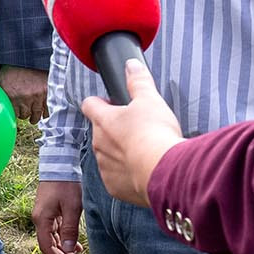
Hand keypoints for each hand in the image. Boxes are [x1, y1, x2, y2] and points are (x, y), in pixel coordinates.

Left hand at [0, 65, 48, 122]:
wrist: (27, 59)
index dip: (15, 113)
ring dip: (34, 116)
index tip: (17, 112)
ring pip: (36, 115)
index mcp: (11, 96)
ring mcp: (36, 96)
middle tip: (25, 112)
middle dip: (24, 113)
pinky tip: (43, 112)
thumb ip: (2, 95)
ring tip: (33, 117)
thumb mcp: (2, 81)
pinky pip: (47, 110)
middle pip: (24, 115)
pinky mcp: (47, 93)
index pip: (13, 114)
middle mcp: (23, 98)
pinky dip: (45, 112)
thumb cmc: (13, 70)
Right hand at [32, 180, 84, 253]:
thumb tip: (67, 250)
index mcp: (42, 220)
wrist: (60, 165)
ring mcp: (45, 216)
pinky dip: (64, 240)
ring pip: (53, 239)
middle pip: (50, 245)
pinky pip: (56, 231)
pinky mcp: (50, 212)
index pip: (47, 247)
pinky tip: (75, 246)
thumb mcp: (72, 208)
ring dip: (65, 250)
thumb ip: (70, 229)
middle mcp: (40, 219)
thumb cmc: (67, 184)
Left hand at [79, 60, 183, 208]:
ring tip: (144, 151)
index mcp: (103, 120)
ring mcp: (104, 167)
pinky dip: (127, 174)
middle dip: (114, 129)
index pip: (89, 104)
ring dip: (120, 153)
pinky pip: (117, 178)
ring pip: (107, 156)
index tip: (112, 103)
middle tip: (137, 129)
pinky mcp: (114, 187)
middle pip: (100, 132)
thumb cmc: (155, 133)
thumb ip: (138, 81)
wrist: (163, 172)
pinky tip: (144, 170)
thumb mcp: (150, 100)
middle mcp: (98, 144)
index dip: (99, 102)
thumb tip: (131, 65)